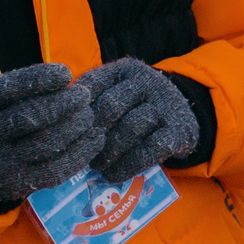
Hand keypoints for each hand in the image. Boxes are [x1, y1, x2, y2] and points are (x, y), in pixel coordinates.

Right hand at [0, 62, 100, 208]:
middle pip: (28, 117)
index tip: (65, 73)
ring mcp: (4, 163)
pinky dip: (81, 153)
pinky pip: (56, 170)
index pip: (7, 90)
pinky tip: (95, 138)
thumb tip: (65, 76)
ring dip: (76, 127)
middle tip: (83, 95)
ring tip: (89, 115)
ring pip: (45, 144)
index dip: (38, 80)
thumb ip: (20, 88)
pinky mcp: (22, 184)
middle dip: (62, 104)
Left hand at [77, 58, 198, 180]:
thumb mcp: (119, 93)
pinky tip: (114, 174)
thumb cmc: (138, 108)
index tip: (65, 131)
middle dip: (92, 133)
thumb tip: (57, 126)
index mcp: (126, 69)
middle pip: (111, 105)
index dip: (76, 109)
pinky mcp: (180, 131)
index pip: (93, 84)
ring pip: (131, 126)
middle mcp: (149, 81)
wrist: (185, 116)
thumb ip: (93, 101)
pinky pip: (150, 149)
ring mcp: (167, 105)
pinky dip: (128, 165)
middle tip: (79, 152)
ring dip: (109, 151)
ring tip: (96, 166)